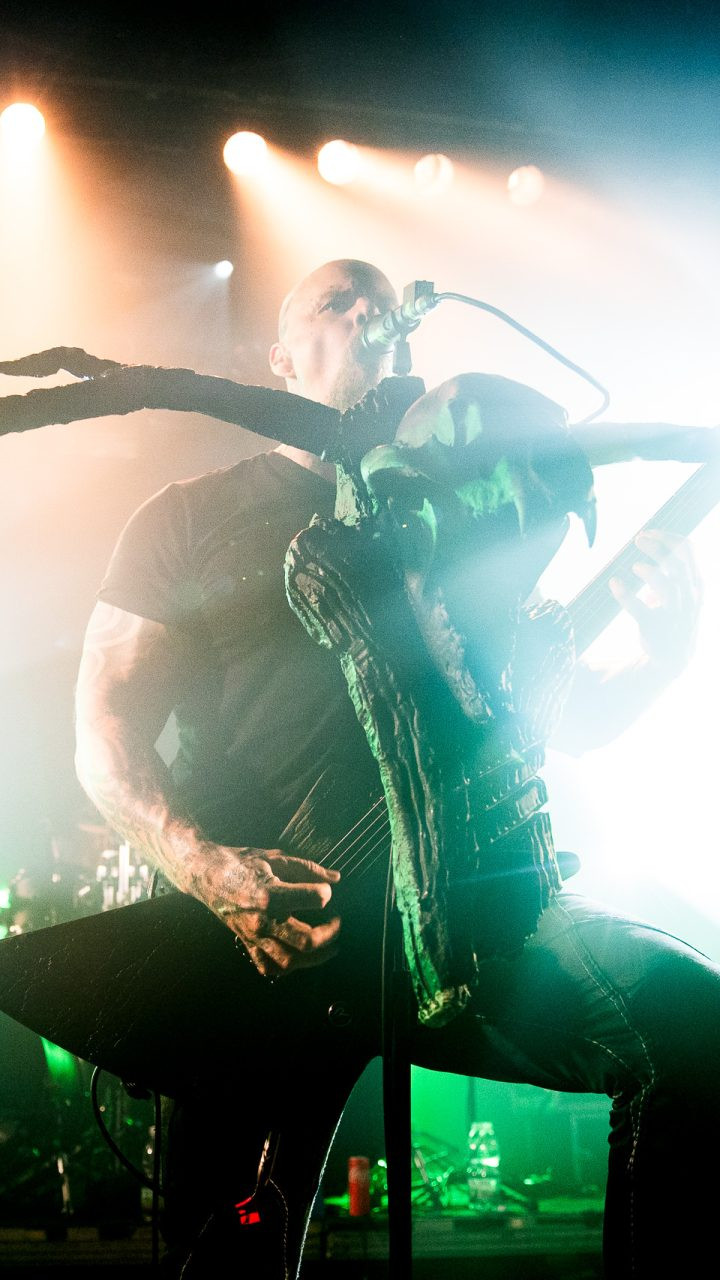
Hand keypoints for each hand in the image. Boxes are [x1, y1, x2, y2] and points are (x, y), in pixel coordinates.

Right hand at [195, 847, 340, 978]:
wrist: (206, 873)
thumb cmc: (240, 862)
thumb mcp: (275, 857)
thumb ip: (307, 868)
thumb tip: (335, 877)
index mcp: (270, 895)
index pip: (315, 899)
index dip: (326, 892)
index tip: (327, 889)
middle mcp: (262, 921)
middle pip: (306, 941)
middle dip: (329, 933)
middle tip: (337, 922)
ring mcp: (253, 936)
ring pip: (290, 961)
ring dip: (315, 957)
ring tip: (329, 947)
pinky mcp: (247, 943)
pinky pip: (268, 967)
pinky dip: (286, 967)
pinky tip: (299, 956)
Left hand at [609, 529, 702, 674]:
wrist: (673, 657)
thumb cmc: (675, 617)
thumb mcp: (681, 592)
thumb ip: (673, 573)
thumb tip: (650, 558)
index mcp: (695, 583)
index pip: (688, 550)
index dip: (667, 537)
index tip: (648, 532)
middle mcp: (689, 596)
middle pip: (678, 563)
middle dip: (658, 547)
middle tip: (637, 539)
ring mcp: (674, 614)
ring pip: (667, 586)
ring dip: (650, 571)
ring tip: (635, 565)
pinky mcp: (655, 629)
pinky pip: (640, 610)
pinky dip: (625, 595)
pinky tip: (614, 583)